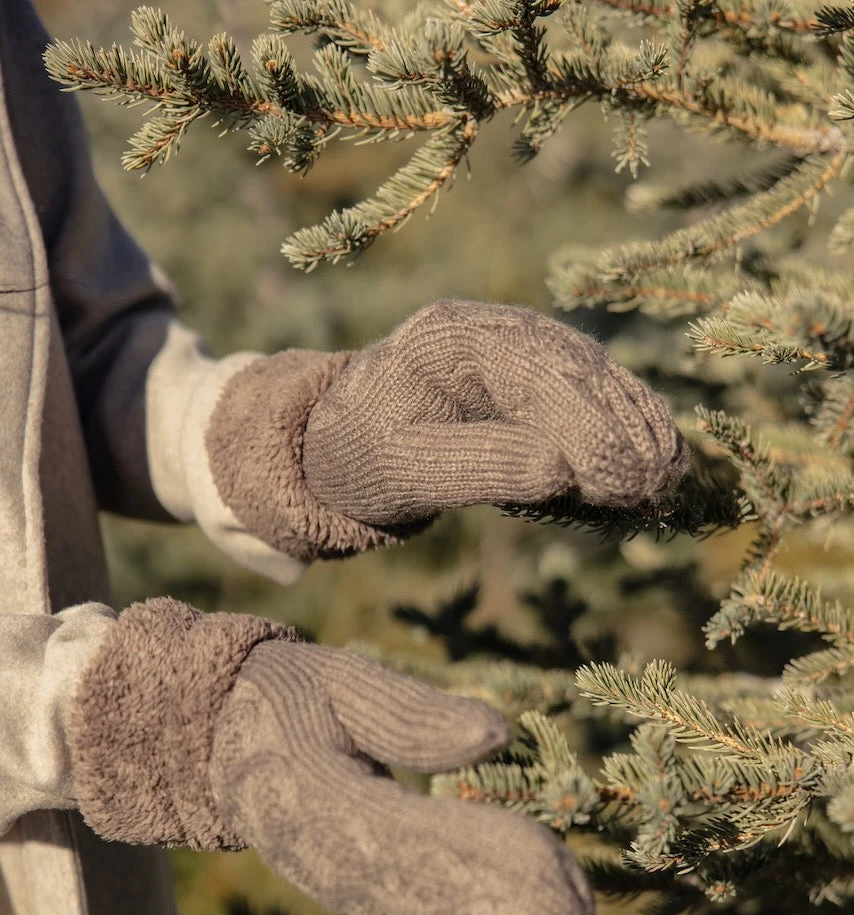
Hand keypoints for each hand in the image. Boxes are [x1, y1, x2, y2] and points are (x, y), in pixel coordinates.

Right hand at [69, 600, 594, 914]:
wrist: (211, 743)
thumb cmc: (281, 698)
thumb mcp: (335, 682)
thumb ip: (409, 712)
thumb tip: (496, 733)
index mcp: (320, 800)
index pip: (415, 836)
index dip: (488, 854)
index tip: (558, 860)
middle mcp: (331, 860)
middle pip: (430, 900)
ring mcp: (344, 886)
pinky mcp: (358, 895)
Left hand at [302, 299, 688, 525]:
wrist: (342, 441)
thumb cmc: (362, 456)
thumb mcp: (402, 469)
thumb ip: (478, 465)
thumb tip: (560, 468)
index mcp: (451, 337)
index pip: (536, 374)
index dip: (587, 427)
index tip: (620, 480)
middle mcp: (494, 328)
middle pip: (576, 370)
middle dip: (620, 430)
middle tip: (652, 488)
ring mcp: (521, 344)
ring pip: (595, 379)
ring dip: (636, 427)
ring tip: (665, 481)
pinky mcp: (538, 373)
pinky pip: (594, 394)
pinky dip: (628, 425)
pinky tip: (659, 460)